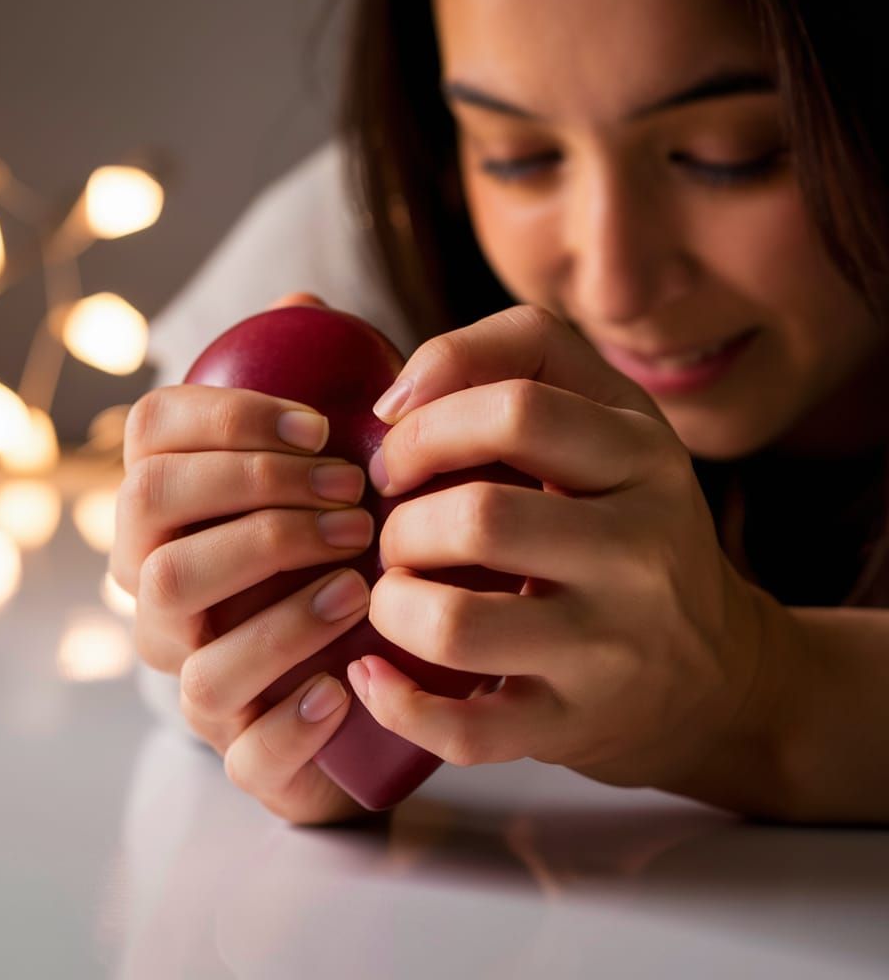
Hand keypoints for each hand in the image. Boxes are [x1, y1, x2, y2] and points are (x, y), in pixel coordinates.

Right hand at [111, 292, 372, 823]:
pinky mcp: (248, 754)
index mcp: (176, 509)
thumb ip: (323, 381)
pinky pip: (243, 752)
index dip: (223, 420)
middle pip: (146, 533)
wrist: (393, 661)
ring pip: (182, 647)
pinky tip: (347, 684)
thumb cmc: (359, 538)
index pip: (147, 440)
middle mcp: (164, 592)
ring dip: (275, 608)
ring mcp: (198, 676)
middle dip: (250, 501)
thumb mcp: (348, 455)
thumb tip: (300, 305)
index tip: (320, 425)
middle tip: (350, 497)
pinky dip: (292, 719)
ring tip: (360, 581)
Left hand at [347, 303, 770, 790]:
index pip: (515, 410)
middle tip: (393, 533)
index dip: (425, 427)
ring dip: (391, 604)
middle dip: (400, 523)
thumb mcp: (605, 418)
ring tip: (393, 595)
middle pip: (478, 519)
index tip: (393, 457)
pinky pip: (465, 730)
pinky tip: (374, 672)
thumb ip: (509, 358)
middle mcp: (640, 552)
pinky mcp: (576, 728)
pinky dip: (395, 703)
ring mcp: (611, 650)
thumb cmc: (625, 524)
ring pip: (456, 625)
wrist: (714, 669)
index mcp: (642, 457)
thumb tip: (395, 397)